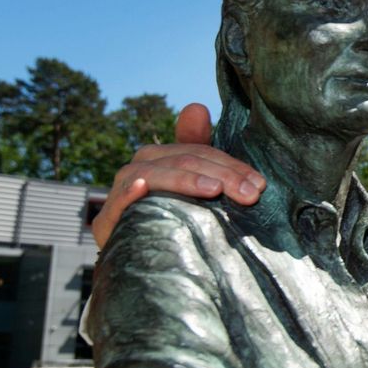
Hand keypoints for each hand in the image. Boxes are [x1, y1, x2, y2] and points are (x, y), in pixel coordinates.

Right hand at [92, 104, 265, 247]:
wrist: (140, 259)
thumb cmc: (171, 216)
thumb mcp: (193, 187)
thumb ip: (199, 150)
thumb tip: (196, 107)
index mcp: (161, 157)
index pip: (201, 152)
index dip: (231, 166)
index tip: (259, 184)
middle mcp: (140, 168)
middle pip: (184, 161)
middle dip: (221, 175)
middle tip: (250, 194)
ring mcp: (122, 191)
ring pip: (155, 175)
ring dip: (185, 180)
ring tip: (213, 190)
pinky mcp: (107, 220)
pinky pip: (117, 201)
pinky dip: (128, 193)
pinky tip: (141, 189)